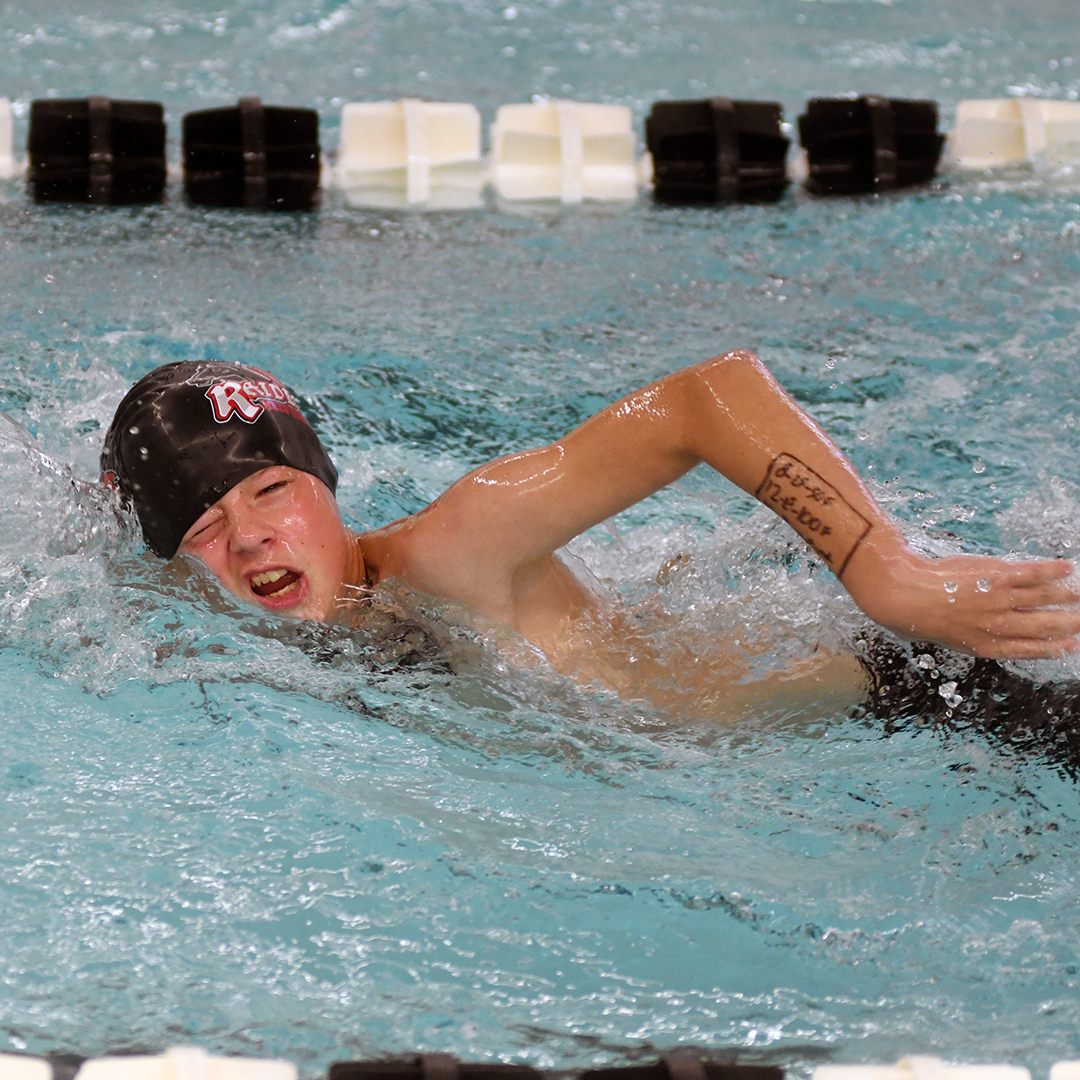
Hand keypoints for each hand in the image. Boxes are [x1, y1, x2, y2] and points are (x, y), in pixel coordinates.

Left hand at [846, 546, 1079, 659]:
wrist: (902, 595)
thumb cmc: (917, 616)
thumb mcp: (948, 635)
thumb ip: (973, 634)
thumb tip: (988, 629)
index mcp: (984, 646)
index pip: (1029, 649)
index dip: (1054, 648)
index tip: (1074, 645)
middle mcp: (996, 627)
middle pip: (1043, 627)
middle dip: (1070, 624)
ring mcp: (997, 601)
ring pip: (1042, 599)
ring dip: (1066, 596)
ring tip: (1079, 594)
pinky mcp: (994, 577)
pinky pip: (1030, 574)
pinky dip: (1051, 571)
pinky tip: (1067, 568)